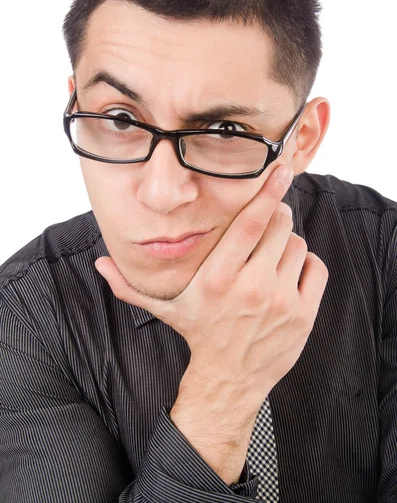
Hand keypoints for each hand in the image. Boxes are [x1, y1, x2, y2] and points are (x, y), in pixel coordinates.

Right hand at [95, 161, 328, 405]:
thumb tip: (98, 263)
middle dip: (277, 216)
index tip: (279, 171)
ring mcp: (280, 302)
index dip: (266, 193)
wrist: (230, 379)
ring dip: (287, 243)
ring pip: (297, 245)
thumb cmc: (199, 334)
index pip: (249, 223)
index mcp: (217, 278)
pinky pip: (315, 268)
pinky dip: (305, 263)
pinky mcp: (303, 314)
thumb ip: (130, 285)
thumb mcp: (165, 308)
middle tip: (268, 222)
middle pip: (279, 227)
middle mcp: (251, 287)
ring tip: (271, 256)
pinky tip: (288, 273)